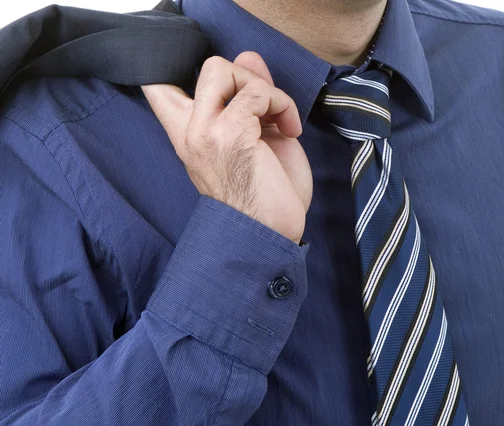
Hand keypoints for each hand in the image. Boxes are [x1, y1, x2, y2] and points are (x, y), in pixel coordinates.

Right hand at [141, 51, 312, 244]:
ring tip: (278, 120)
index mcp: (189, 135)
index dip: (184, 67)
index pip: (157, 86)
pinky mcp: (230, 134)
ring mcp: (206, 132)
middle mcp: (190, 131)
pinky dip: (282, 105)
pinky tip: (290, 130)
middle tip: (265, 108)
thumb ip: (247, 97)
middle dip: (249, 76)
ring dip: (264, 88)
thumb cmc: (263, 196)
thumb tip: (248, 56)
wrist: (268, 235)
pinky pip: (257, 92)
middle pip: (207, 66)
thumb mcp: (253, 139)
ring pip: (223, 69)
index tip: (231, 86)